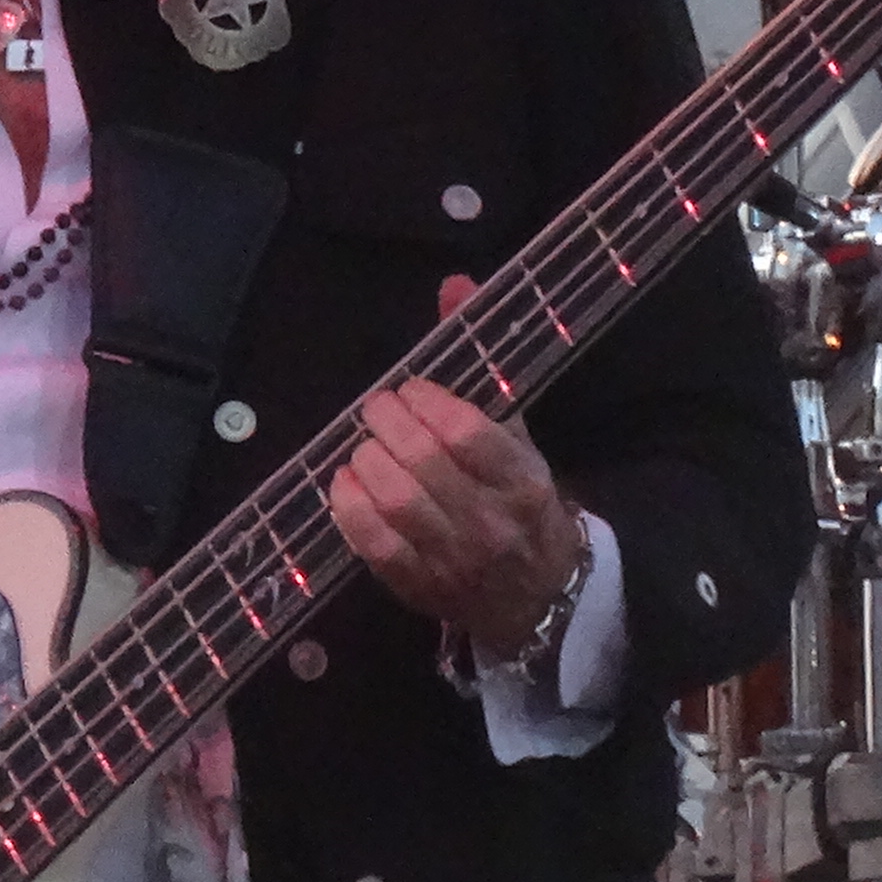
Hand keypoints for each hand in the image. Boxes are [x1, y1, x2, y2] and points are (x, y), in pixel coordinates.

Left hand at [329, 276, 583, 649]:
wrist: (535, 595)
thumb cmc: (522, 503)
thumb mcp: (517, 436)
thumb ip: (482, 366)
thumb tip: (453, 285)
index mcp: (524, 481)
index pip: (469, 433)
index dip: (427, 402)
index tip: (410, 390)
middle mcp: (493, 521)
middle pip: (423, 464)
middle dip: (385, 425)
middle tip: (376, 410)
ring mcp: (455, 558)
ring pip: (395, 502)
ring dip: (365, 462)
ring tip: (365, 446)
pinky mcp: (419, 586)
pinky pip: (373, 544)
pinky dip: (349, 507)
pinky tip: (346, 484)